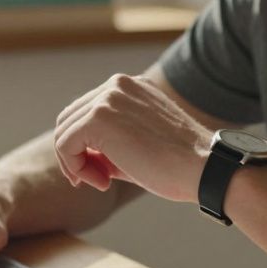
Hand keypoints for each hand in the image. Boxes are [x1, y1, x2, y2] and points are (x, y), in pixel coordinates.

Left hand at [53, 74, 210, 201]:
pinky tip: (102, 182)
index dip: (85, 146)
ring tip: (102, 182)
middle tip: (98, 180)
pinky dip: (75, 168)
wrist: (202, 168)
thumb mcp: (138, 144)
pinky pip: (65, 144)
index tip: (102, 174)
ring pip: (64, 131)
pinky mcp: (98, 117)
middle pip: (70, 119)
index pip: (86, 112)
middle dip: (76, 154)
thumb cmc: (178, 164)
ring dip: (76, 163)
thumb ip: (108, 142)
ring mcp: (107, 97)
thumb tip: (76, 154)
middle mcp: (116, 84)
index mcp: (129, 86)